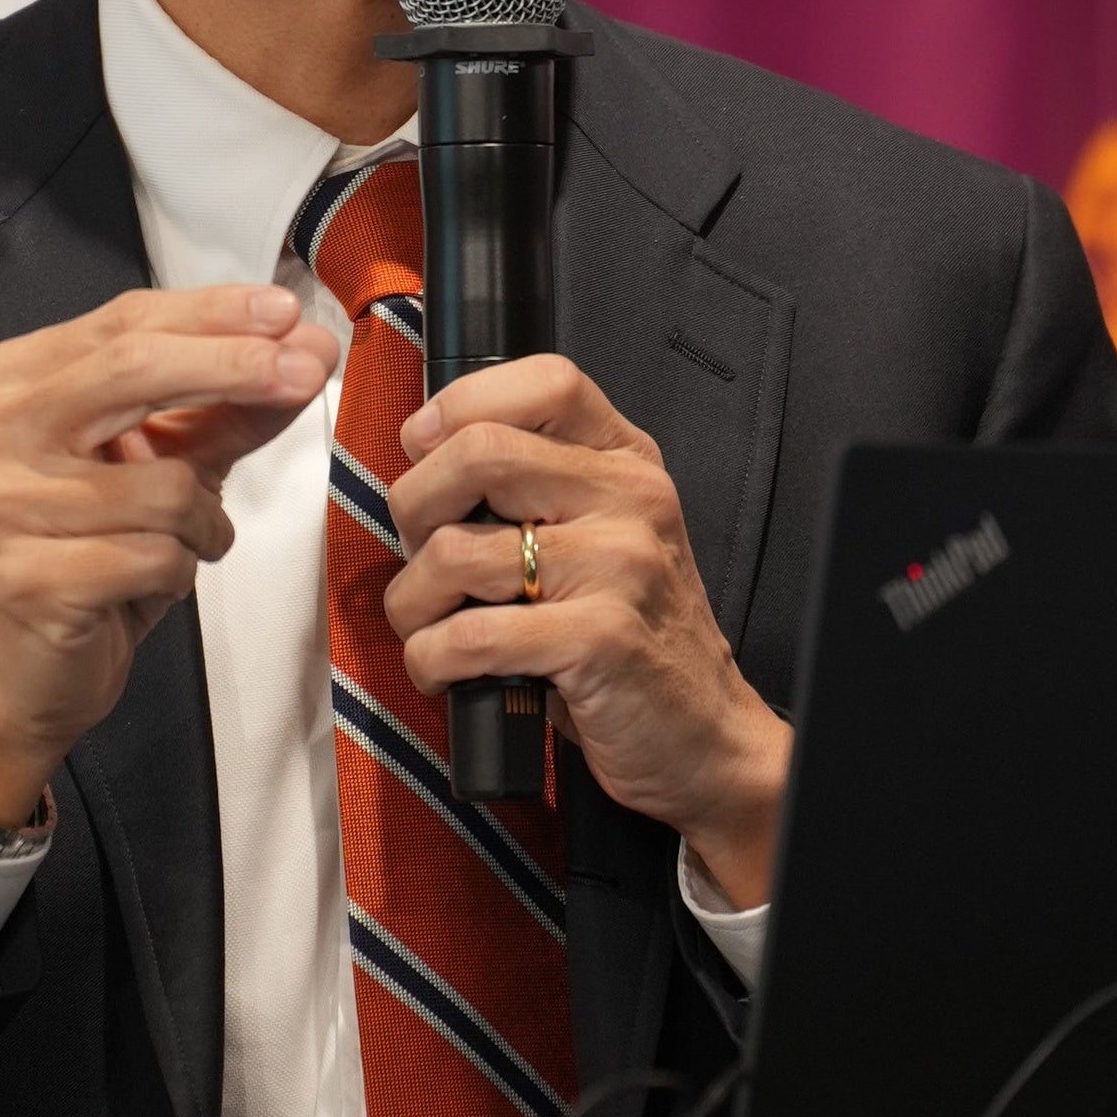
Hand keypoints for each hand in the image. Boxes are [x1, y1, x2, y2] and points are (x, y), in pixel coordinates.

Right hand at [0, 285, 337, 824]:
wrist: (28, 668)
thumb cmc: (98, 549)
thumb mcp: (170, 463)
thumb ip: (231, 405)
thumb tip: (307, 348)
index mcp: (20, 380)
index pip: (126, 321)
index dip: (214, 313)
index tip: (288, 313)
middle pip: (132, 369)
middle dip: (233, 365)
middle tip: (307, 368)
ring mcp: (2, 503)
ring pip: (163, 483)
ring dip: (205, 519)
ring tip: (187, 541)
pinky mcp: (29, 577)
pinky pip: (156, 555)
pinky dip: (182, 568)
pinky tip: (158, 579)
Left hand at [385, 357, 790, 907]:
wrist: (705, 736)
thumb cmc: (630, 635)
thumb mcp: (603, 534)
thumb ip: (538, 482)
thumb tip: (421, 448)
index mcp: (627, 462)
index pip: (546, 380)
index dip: (463, 401)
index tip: (422, 446)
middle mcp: (631, 500)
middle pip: (480, 452)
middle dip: (413, 507)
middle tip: (419, 554)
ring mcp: (620, 566)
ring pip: (456, 551)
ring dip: (411, 602)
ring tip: (427, 626)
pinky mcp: (600, 640)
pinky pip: (470, 635)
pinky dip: (431, 658)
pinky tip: (443, 670)